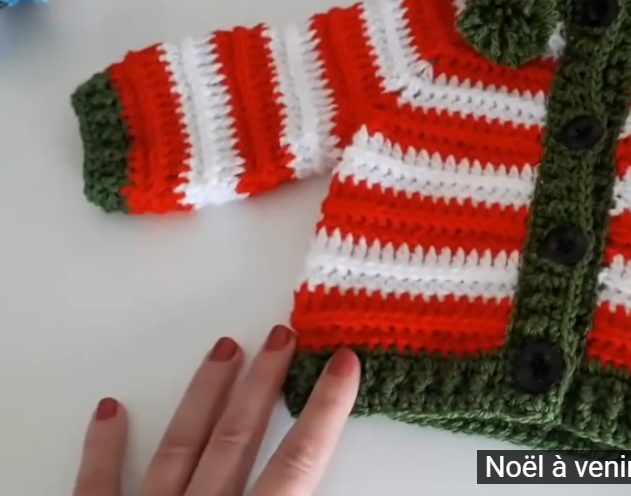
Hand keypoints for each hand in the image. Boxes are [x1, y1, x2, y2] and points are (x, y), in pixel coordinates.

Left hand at [72, 325, 359, 495]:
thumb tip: (319, 480)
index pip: (299, 463)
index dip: (326, 411)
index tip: (345, 364)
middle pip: (238, 437)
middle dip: (265, 382)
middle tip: (285, 335)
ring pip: (182, 446)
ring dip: (206, 394)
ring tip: (225, 347)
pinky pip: (100, 483)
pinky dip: (106, 446)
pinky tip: (112, 409)